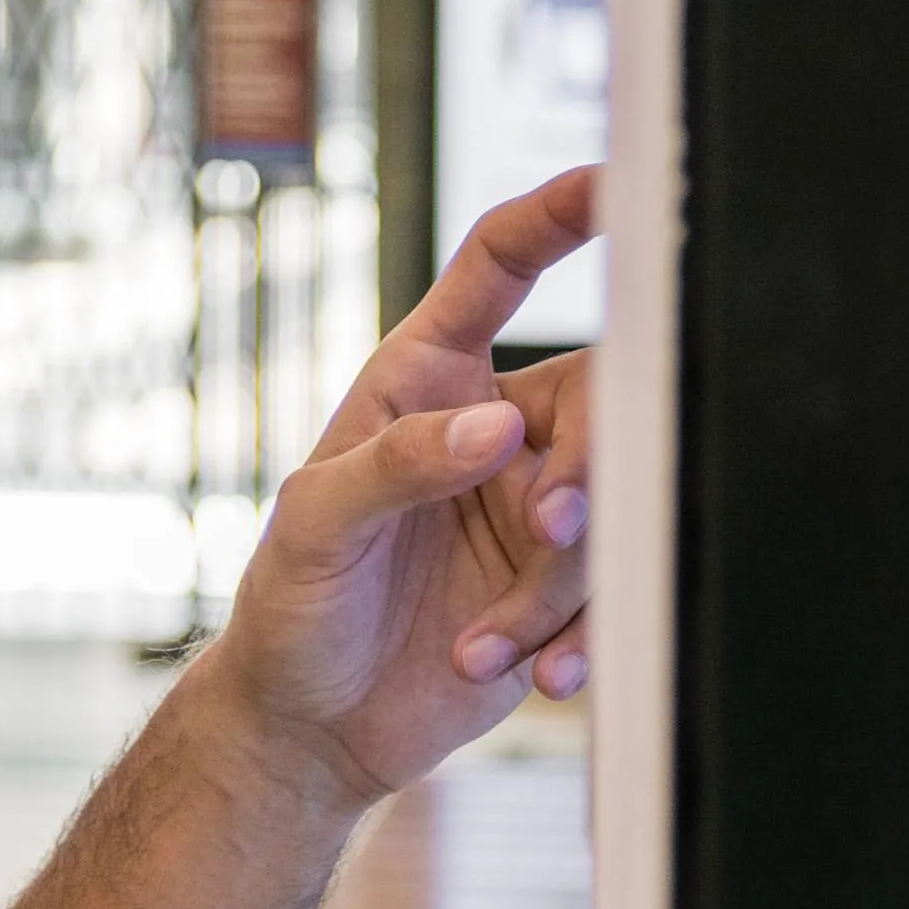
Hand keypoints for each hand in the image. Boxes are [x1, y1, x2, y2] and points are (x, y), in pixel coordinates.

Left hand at [196, 167, 599, 807]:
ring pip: (610, 508)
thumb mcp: (315, 524)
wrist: (313, 726)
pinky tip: (542, 678)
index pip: (500, 268)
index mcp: (426, 376)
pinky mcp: (561, 586)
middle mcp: (494, 427)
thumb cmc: (293, 603)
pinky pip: (614, 591)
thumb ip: (398, 464)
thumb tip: (496, 430)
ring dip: (559, 585)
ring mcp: (534, 506)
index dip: (558, 216)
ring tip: (479, 646)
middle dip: (589, 463)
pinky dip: (585, 637)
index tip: (615, 183)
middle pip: (598, 396)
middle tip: (548, 525)